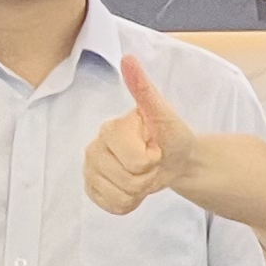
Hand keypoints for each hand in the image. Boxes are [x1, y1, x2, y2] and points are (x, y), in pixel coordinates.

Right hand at [84, 58, 194, 216]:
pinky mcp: (93, 188)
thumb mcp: (164, 114)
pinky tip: (133, 188)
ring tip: (144, 174)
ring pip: (120, 196)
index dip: (154, 159)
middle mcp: (93, 148)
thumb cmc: (171, 135)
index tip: (155, 146)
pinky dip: (129, 203)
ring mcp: (90, 170)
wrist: (175, 160)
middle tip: (152, 161)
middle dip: (148, 176)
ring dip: (140, 191)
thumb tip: (128, 59)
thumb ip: (144, 90)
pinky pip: (111, 206)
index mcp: (110, 129)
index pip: (136, 160)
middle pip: (128, 181)